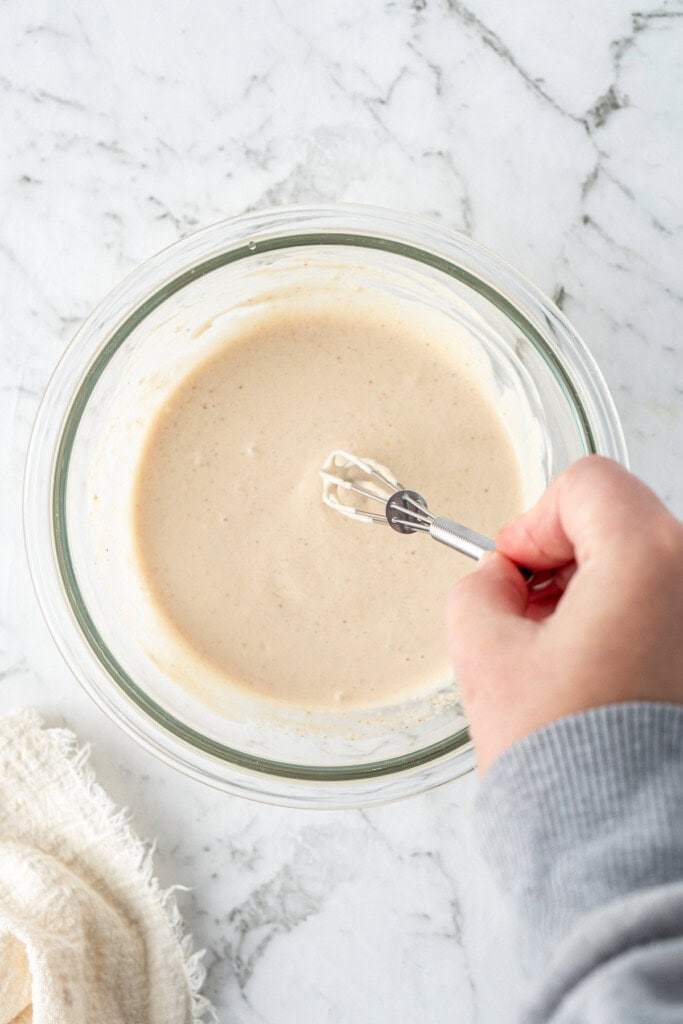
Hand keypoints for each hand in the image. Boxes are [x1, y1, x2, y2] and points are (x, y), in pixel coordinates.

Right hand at [446, 456, 682, 775]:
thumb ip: (479, 585)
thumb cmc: (563, 756)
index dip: (534, 522)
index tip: (513, 571)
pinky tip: (592, 672)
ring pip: (642, 563)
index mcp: (649, 560)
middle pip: (619, 521)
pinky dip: (623, 619)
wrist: (615, 842)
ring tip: (558, 655)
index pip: (587, 485)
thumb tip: (502, 577)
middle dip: (562, 558)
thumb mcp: (483, 650)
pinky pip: (662, 605)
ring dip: (592, 590)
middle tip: (527, 616)